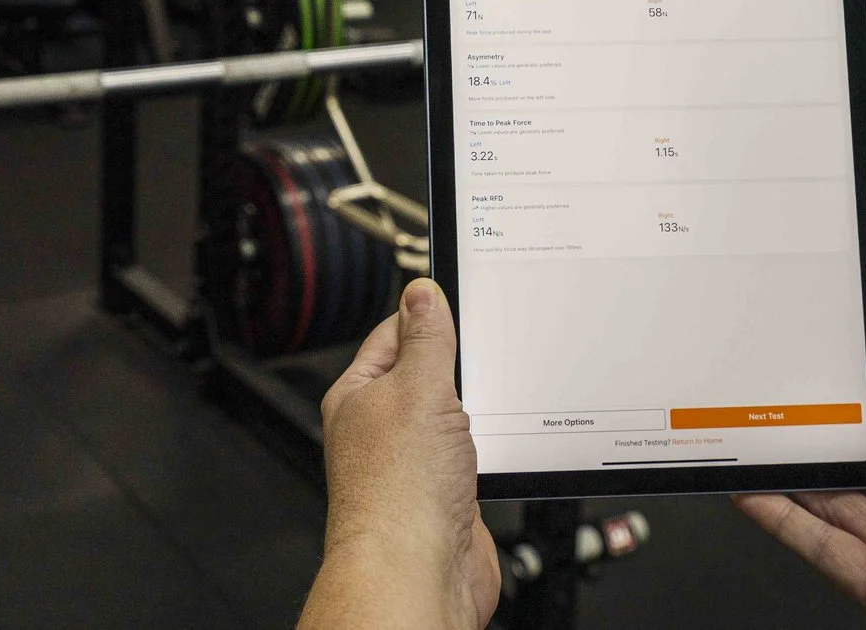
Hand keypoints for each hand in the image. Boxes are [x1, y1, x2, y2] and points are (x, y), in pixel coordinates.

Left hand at [299, 279, 498, 629]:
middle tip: (490, 351)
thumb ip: (426, 339)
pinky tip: (505, 444)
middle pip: (430, 376)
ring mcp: (416, 464)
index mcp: (359, 394)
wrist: (416, 572)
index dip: (429, 315)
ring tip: (498, 402)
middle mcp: (383, 429)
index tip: (462, 296)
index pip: (395, 334)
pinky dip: (494, 449)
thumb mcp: (417, 389)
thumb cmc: (396, 493)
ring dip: (482, 412)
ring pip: (457, 418)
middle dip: (463, 366)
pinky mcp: (447, 496)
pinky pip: (476, 456)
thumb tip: (422, 294)